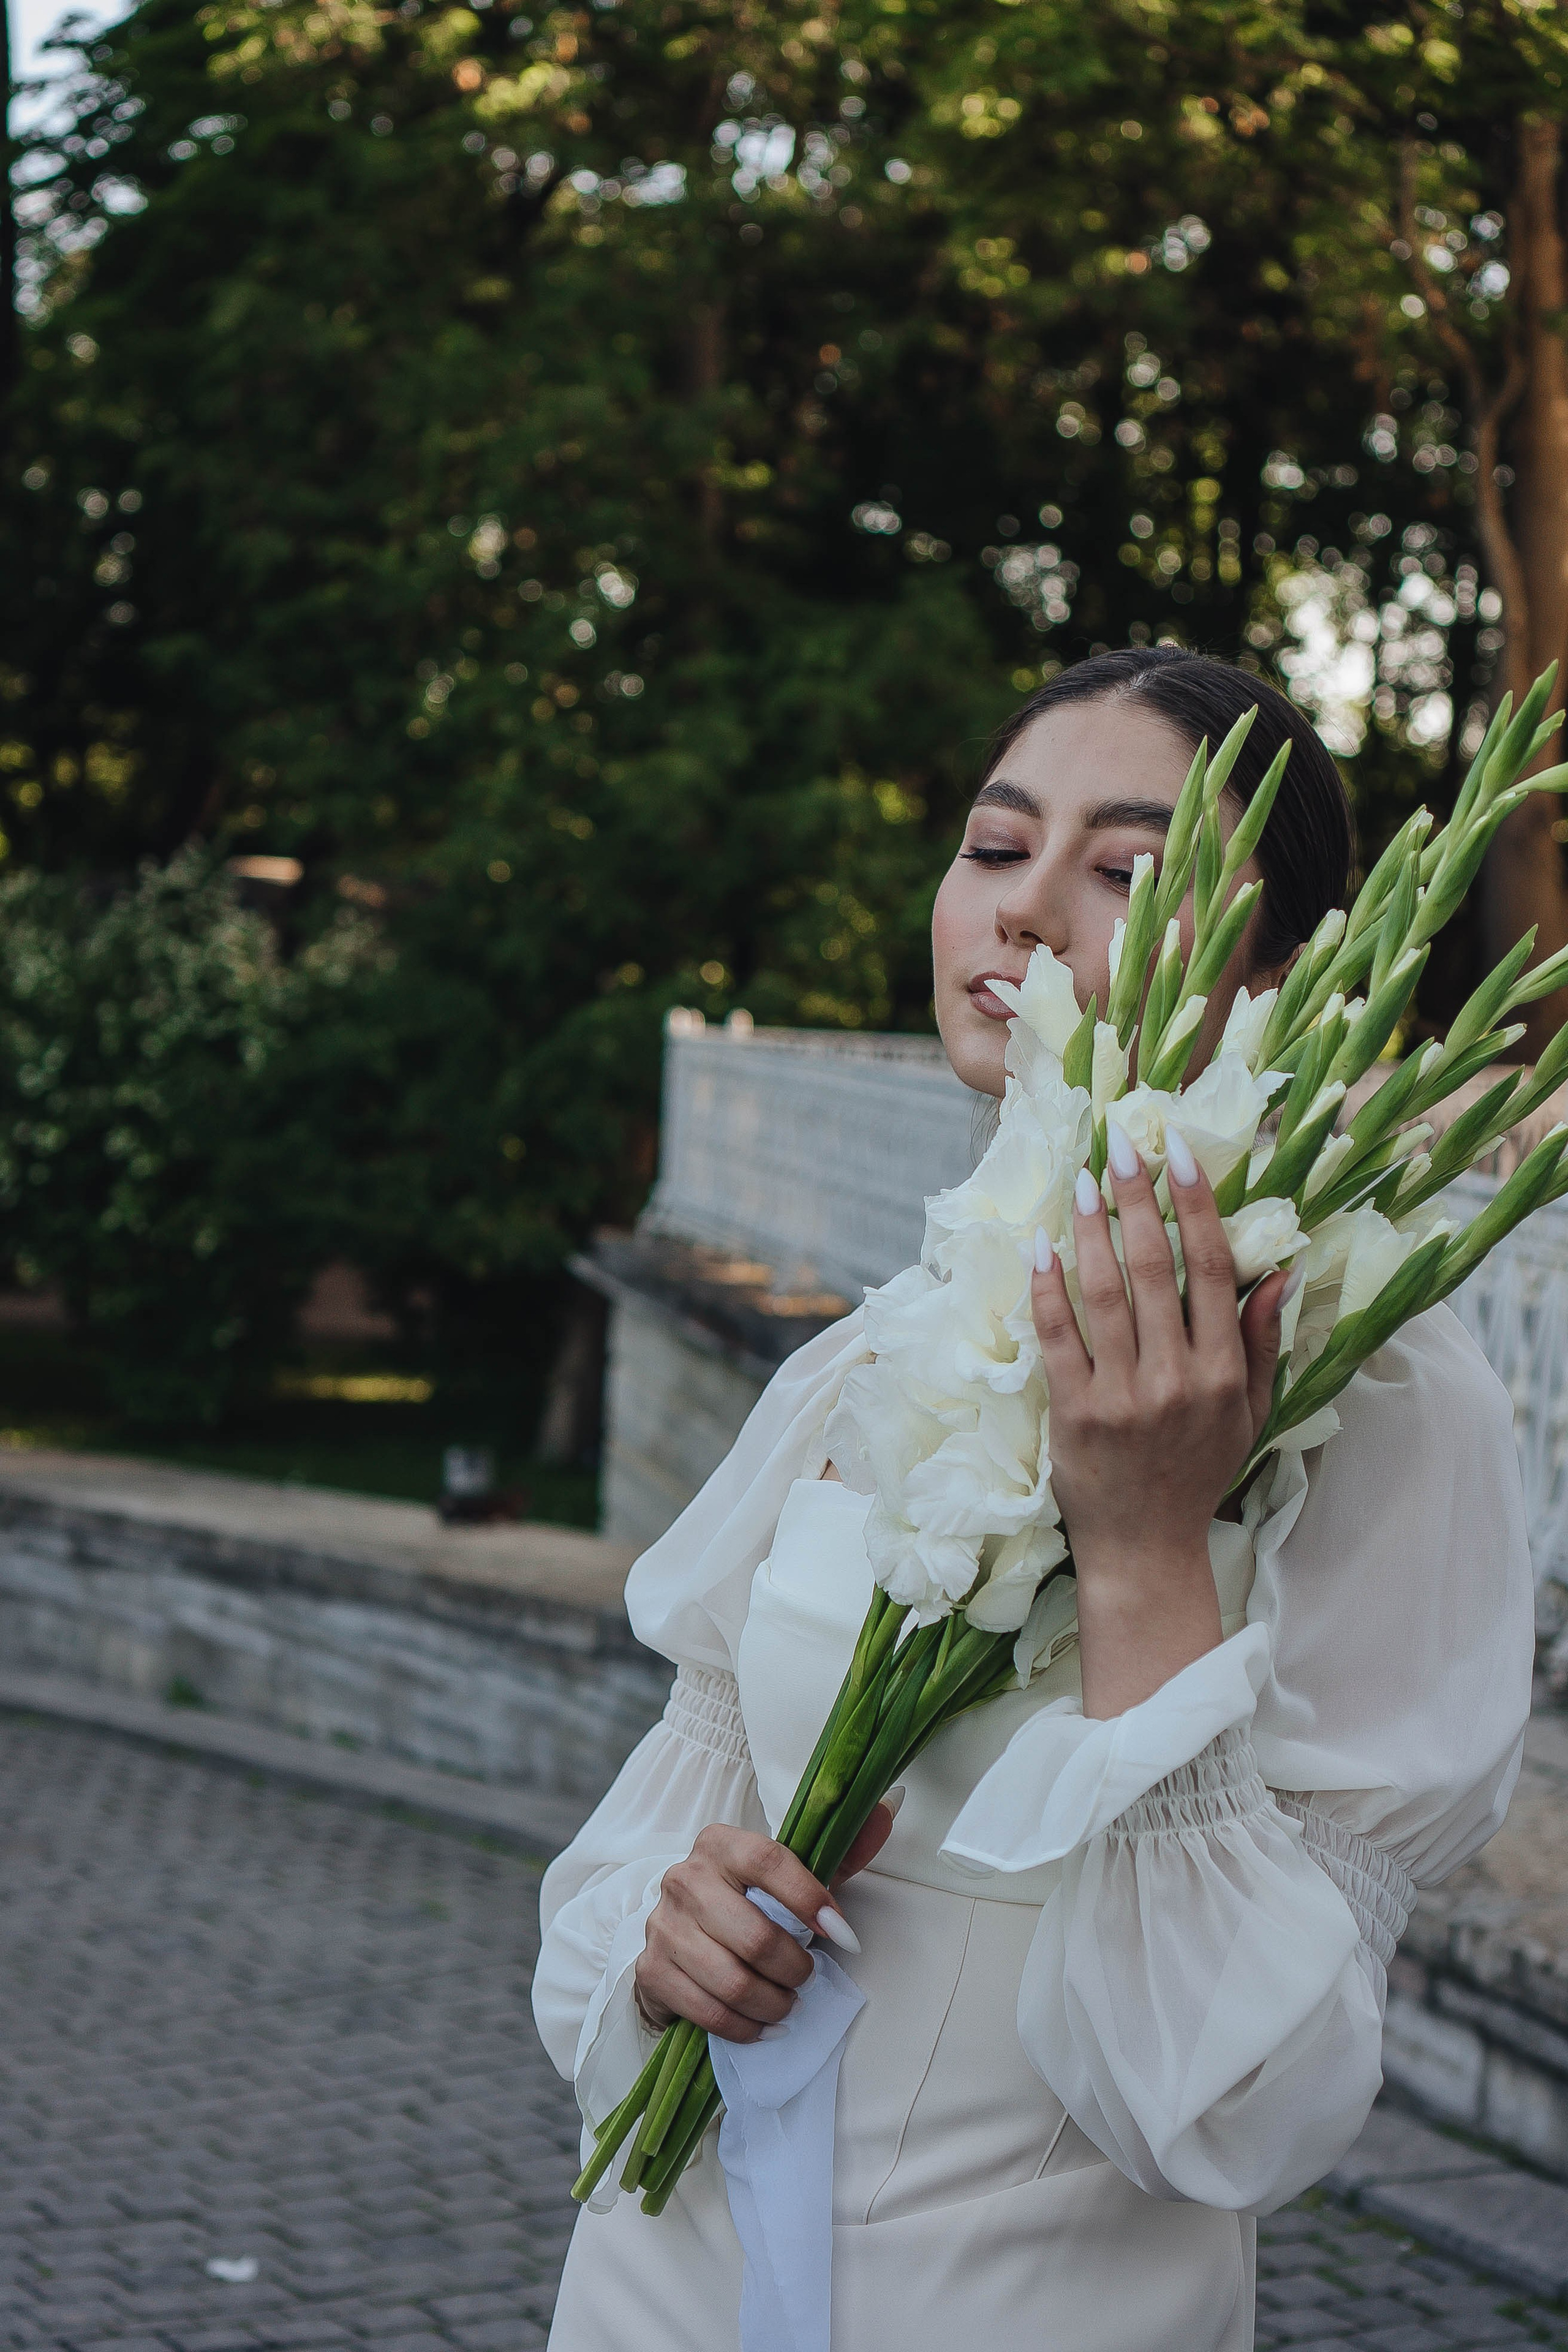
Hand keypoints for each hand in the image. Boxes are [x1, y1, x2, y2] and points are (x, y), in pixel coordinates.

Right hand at [633, 1805, 894, 2041]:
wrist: (679, 1937)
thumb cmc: (746, 1903)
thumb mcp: (790, 1875)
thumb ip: (840, 1849)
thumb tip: (890, 1805)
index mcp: (720, 1844)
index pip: (770, 1861)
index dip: (811, 1900)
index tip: (843, 1935)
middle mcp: (684, 1878)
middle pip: (754, 1935)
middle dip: (795, 1968)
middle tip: (807, 1977)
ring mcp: (663, 1926)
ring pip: (733, 1981)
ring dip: (773, 2003)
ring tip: (788, 2003)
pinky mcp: (650, 1970)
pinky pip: (708, 2011)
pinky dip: (745, 2027)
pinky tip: (762, 2024)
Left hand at [1031, 1122, 1294, 1718]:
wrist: (1145, 1548)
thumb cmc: (1197, 1472)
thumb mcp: (1249, 1412)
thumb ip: (1261, 1343)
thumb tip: (1278, 1271)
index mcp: (1222, 1373)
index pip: (1212, 1272)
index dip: (1197, 1208)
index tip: (1179, 1156)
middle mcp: (1175, 1380)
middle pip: (1154, 1270)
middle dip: (1137, 1200)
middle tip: (1121, 1147)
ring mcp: (1122, 1397)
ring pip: (1104, 1294)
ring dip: (1092, 1230)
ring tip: (1085, 1181)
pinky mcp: (1073, 1414)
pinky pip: (1057, 1337)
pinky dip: (1049, 1288)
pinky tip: (1043, 1246)